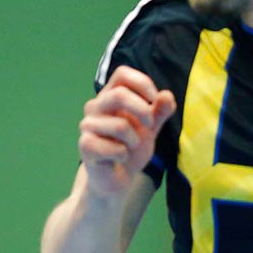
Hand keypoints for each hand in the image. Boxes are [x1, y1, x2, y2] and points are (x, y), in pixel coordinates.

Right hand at [79, 66, 175, 197]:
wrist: (117, 177)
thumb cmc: (131, 147)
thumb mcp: (151, 128)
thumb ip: (160, 111)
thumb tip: (167, 95)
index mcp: (110, 96)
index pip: (122, 74)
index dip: (142, 83)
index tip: (154, 99)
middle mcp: (96, 106)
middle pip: (119, 94)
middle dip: (142, 110)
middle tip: (151, 125)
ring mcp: (88, 126)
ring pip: (120, 125)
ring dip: (135, 140)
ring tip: (130, 148)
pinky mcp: (85, 146)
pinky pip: (114, 147)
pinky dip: (124, 155)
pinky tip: (119, 159)